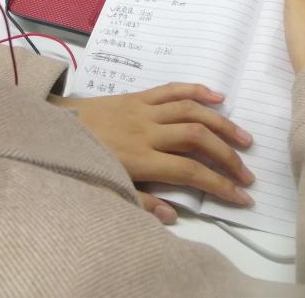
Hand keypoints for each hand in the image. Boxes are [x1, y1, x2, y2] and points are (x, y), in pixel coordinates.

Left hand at [52, 83, 253, 223]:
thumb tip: (173, 215)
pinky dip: (196, 90)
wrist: (56, 126)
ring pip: (191, 111)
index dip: (220, 184)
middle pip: (197, 138)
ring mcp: (144, 109)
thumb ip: (141, 202)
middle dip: (228, 156)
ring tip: (244, 138)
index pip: (190, 171)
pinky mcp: (138, 95)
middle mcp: (147, 131)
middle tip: (248, 173)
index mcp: (140, 158)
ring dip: (221, 123)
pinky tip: (217, 96)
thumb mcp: (107, 187)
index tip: (242, 196)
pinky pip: (171, 89)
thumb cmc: (83, 160)